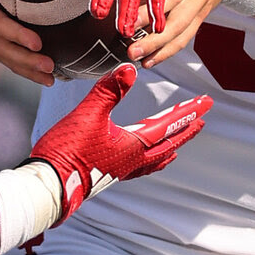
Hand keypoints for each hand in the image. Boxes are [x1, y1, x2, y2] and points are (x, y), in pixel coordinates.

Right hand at [28, 63, 211, 222]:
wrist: (49, 186)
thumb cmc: (67, 151)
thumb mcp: (88, 114)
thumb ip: (109, 90)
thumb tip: (130, 69)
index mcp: (133, 146)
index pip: (169, 125)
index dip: (188, 112)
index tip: (206, 104)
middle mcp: (133, 160)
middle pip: (169, 141)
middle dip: (187, 127)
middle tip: (203, 116)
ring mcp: (122, 169)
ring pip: (157, 156)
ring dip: (172, 143)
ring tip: (182, 139)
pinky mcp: (110, 173)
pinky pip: (142, 166)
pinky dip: (153, 159)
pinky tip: (146, 157)